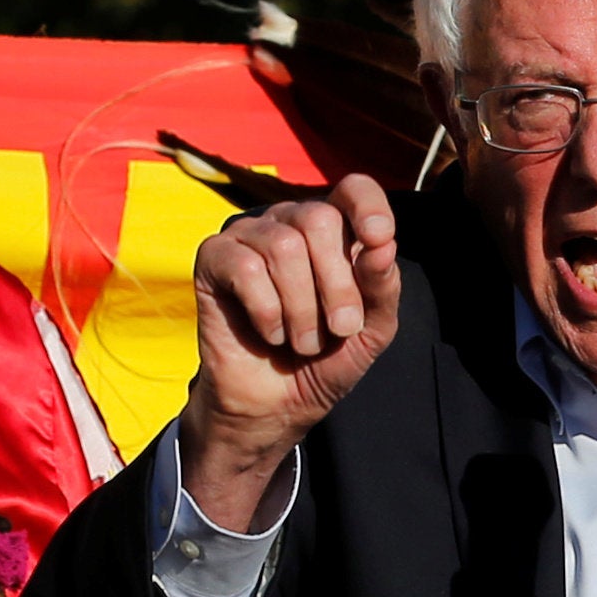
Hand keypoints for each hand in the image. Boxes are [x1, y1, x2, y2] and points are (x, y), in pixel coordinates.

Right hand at [182, 173, 401, 526]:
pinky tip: (269, 334)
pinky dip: (266, 311)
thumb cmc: (324, 361)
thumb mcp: (371, 331)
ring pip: (283, 246)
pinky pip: (245, 267)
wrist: (275, 407)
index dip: (368, 206)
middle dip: (337, 284)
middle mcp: (292, 223)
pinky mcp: (214, 257)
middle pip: (319, 219)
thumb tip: (382, 245)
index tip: (380, 239)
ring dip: (301, 309)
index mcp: (336, 232)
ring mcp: (251, 236)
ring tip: (302, 342)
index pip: (354, 189)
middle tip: (339, 330)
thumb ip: (382, 288)